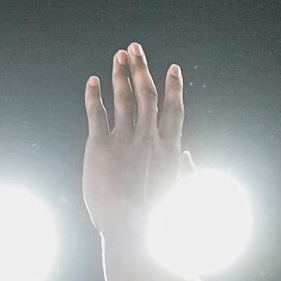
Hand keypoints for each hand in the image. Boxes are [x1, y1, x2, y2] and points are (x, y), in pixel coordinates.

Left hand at [82, 42, 185, 235]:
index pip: (173, 109)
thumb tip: (187, 156)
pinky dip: (94, 96)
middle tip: (136, 50)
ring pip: (124, 98)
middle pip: (147, 94)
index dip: (173, 87)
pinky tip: (93, 81)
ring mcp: (124, 140)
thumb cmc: (156, 220)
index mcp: (168, 148)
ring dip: (121, 74)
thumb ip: (185, 171)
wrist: (131, 230)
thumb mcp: (180, 194)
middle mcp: (148, 138)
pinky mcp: (100, 147)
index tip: (173, 69)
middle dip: (142, 68)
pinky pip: (96, 113)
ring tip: (119, 55)